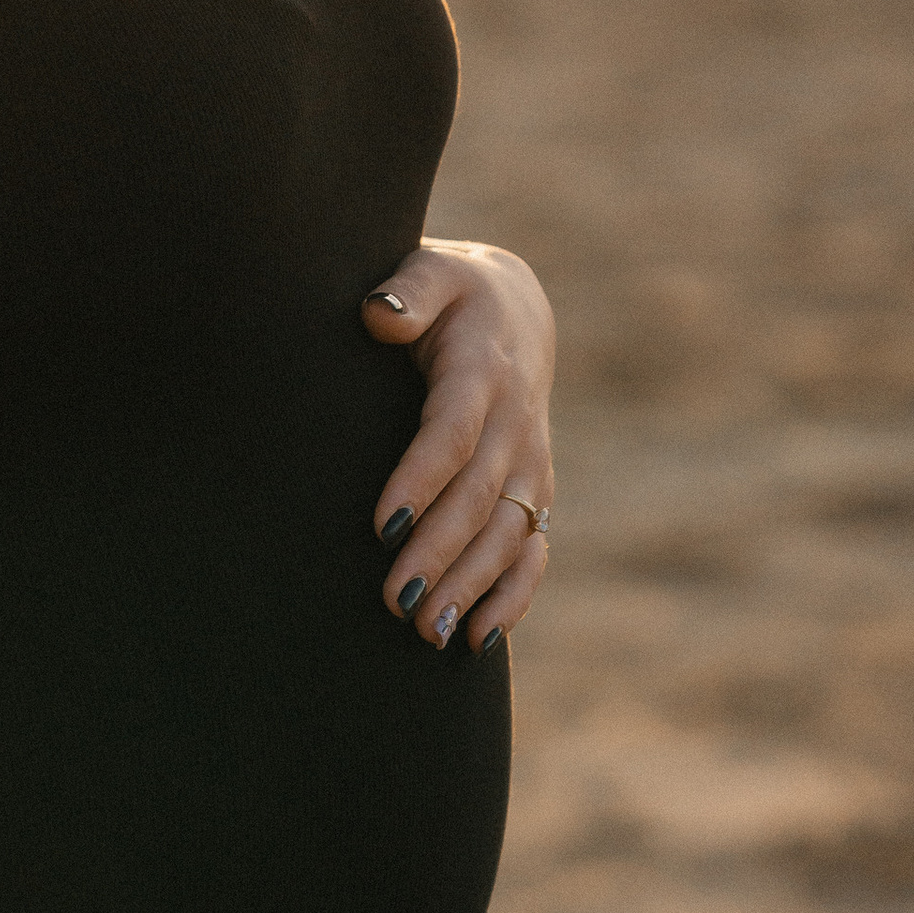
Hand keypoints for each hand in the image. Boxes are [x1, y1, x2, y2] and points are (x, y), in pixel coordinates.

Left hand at [361, 239, 554, 651]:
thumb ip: (406, 290)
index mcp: (484, 370)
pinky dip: (512, 598)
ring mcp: (531, 464)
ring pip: (507, 535)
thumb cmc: (451, 293)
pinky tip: (477, 642)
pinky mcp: (535, 491)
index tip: (383, 526)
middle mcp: (516, 424)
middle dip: (441, 554)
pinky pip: (533, 552)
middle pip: (480, 499)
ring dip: (471, 586)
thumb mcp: (431, 271)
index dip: (421, 480)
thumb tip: (378, 314)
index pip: (453, 433)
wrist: (513, 311)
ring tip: (426, 633)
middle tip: (395, 601)